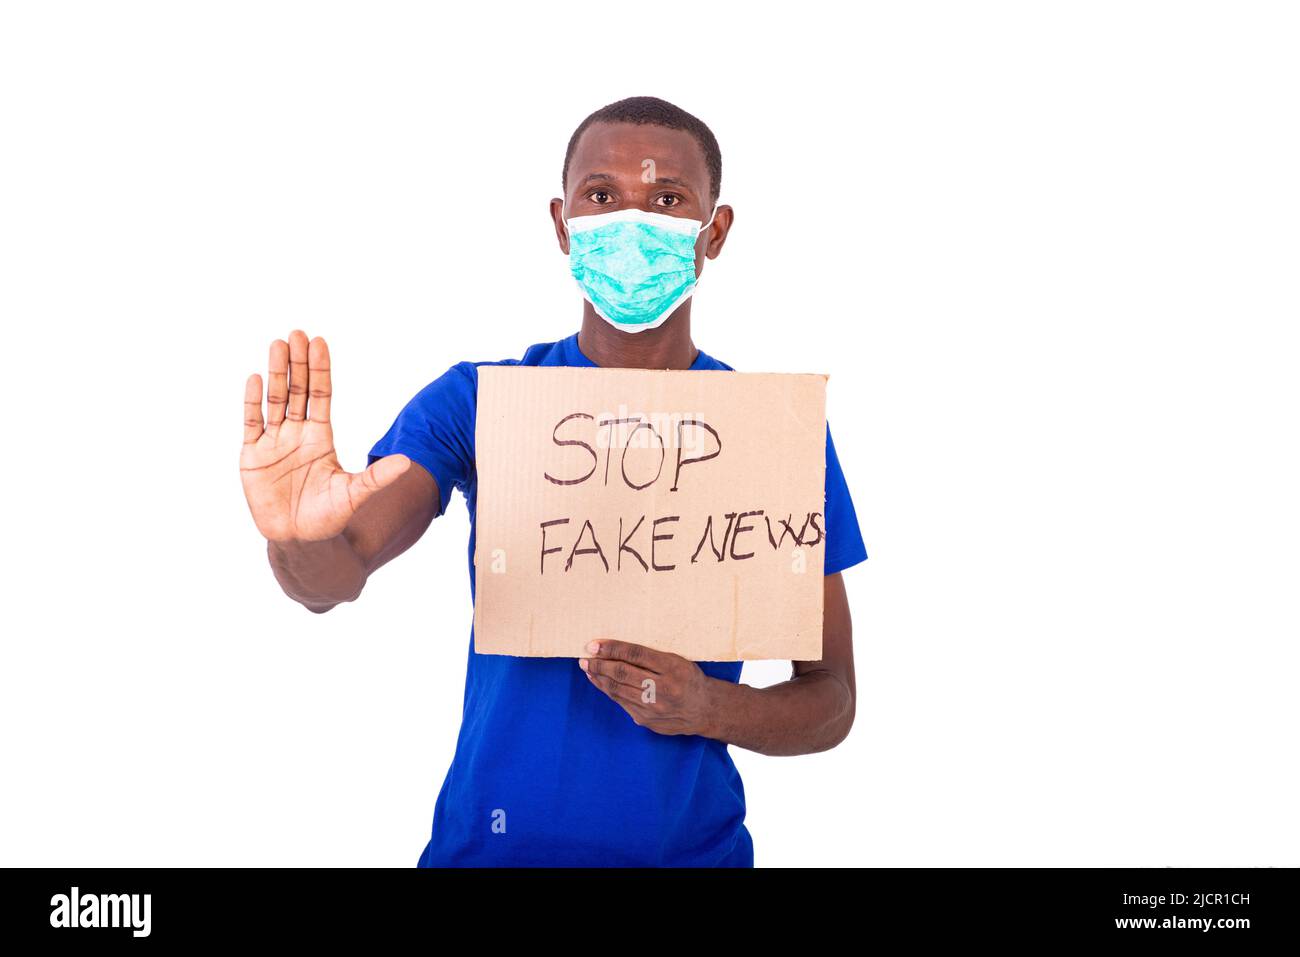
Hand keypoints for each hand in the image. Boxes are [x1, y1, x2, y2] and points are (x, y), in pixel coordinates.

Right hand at [240, 329, 409, 542]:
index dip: (320, 369)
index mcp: (321, 436)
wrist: (300, 541)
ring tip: (277, 345)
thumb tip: (407, 462)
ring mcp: (274, 442)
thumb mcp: (354, 494)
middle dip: (297, 362)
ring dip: (276, 373)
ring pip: (275, 400)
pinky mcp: (253, 456)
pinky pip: (252, 423)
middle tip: (297, 333)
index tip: (320, 342)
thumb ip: (377, 478)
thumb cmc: (328, 517)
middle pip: (297, 390)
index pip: (321, 394)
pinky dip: (252, 402)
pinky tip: (255, 379)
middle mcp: (297, 433)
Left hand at [579, 639, 717, 736]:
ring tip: (588, 667)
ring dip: (599, 677)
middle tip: (585, 657)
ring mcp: (653, 707)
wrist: (704, 710)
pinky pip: (621, 702)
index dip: (612, 648)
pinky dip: (607, 690)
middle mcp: (664, 689)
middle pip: (623, 674)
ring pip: (618, 690)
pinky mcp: (646, 720)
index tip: (594, 644)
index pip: (636, 654)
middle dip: (599, 664)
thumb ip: (651, 657)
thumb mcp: (677, 660)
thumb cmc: (689, 679)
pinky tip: (600, 681)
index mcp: (673, 668)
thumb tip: (616, 649)